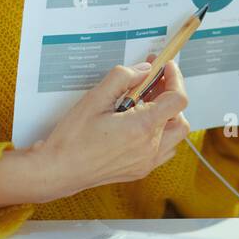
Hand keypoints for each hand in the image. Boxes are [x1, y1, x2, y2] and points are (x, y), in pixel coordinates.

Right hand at [31, 58, 189, 199]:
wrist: (59, 171)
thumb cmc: (73, 138)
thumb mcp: (95, 98)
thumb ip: (123, 77)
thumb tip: (143, 71)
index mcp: (142, 128)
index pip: (178, 99)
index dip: (175, 78)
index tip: (166, 67)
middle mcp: (150, 147)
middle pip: (179, 117)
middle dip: (170, 95)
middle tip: (153, 82)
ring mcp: (147, 162)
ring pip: (174, 135)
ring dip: (167, 115)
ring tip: (144, 102)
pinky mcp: (140, 170)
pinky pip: (164, 149)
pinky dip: (160, 133)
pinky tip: (140, 123)